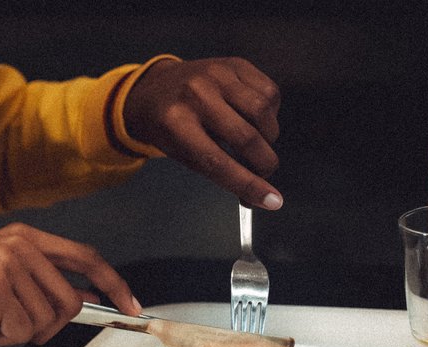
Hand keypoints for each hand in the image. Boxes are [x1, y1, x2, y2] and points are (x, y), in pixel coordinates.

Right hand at [0, 222, 141, 346]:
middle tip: (11, 325)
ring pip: (47, 321)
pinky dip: (2, 339)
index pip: (85, 258)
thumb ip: (39, 283)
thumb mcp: (0, 280)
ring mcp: (8, 264)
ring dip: (18, 333)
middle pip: (70, 301)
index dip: (113, 285)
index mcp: (24, 237)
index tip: (132, 306)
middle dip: (47, 326)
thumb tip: (85, 303)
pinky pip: (23, 331)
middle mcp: (20, 244)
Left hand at [122, 57, 281, 209]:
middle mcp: (196, 94)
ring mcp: (217, 74)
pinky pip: (270, 92)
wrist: (156, 88)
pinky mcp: (235, 64)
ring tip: (257, 144)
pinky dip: (270, 113)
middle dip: (264, 164)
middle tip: (264, 173)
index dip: (248, 184)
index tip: (271, 201)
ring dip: (269, 137)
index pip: (218, 161)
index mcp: (175, 123)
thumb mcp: (182, 154)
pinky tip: (256, 119)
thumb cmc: (170, 128)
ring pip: (263, 112)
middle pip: (246, 137)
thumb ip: (219, 172)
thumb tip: (260, 195)